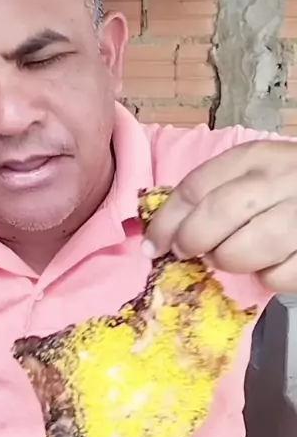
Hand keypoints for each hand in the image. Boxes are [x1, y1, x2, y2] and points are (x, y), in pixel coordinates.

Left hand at [143, 140, 296, 292]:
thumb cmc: (291, 189)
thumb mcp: (255, 175)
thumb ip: (215, 194)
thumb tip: (162, 234)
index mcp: (256, 157)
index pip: (195, 187)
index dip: (166, 222)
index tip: (153, 244)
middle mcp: (280, 180)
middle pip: (215, 216)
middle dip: (191, 242)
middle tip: (187, 253)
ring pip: (243, 250)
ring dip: (227, 261)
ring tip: (232, 257)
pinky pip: (276, 277)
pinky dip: (267, 278)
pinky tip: (274, 263)